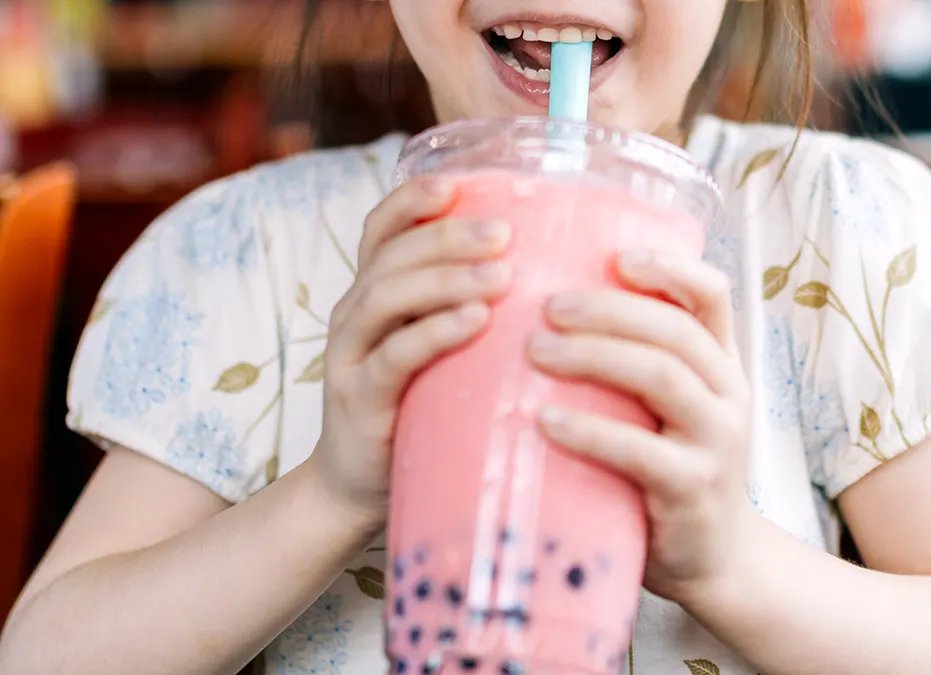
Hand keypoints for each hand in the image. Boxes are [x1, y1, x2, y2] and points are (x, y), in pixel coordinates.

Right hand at [310, 177, 512, 527]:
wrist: (359, 487)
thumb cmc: (418, 408)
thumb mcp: (439, 350)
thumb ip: (470, 308)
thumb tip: (551, 270)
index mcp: (373, 293)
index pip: (383, 230)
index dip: (413, 201)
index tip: (457, 183)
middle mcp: (354, 315)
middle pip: (393, 256)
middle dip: (448, 237)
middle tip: (505, 233)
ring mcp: (350, 356)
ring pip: (388, 297)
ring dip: (445, 278)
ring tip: (500, 274)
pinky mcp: (359, 399)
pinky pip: (393, 356)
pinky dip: (434, 333)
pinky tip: (474, 321)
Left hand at [528, 249, 754, 602]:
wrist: (712, 559)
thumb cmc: (671, 472)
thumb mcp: (667, 411)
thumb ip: (636, 364)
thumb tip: (548, 308)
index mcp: (722, 364)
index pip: (712, 294)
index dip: (668, 266)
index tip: (613, 257)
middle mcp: (729, 394)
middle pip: (673, 328)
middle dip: (607, 309)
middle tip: (546, 307)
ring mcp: (717, 441)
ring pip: (660, 375)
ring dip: (592, 355)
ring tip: (535, 351)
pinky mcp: (692, 488)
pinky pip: (639, 450)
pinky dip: (588, 430)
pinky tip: (544, 420)